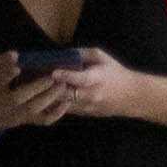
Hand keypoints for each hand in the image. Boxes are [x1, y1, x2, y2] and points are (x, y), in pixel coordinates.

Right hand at [0, 61, 73, 142]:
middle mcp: (3, 104)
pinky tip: (66, 101)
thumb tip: (15, 55)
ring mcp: (16, 114)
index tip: (17, 66)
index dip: (7, 74)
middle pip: (19, 97)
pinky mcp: (25, 120)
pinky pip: (43, 120)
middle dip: (37, 86)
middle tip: (52, 75)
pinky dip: (56, 113)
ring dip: (50, 97)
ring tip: (62, 84)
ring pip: (33, 109)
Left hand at [24, 47, 141, 121]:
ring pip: (63, 105)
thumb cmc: (115, 73)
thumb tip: (63, 53)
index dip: (66, 76)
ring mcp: (87, 107)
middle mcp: (91, 95)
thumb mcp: (103, 57)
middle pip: (67, 94)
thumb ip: (83, 54)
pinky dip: (53, 103)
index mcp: (97, 79)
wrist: (131, 96)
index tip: (53, 72)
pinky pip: (65, 109)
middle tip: (34, 80)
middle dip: (51, 88)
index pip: (81, 79)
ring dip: (49, 97)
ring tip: (34, 88)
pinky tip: (42, 96)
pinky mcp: (84, 114)